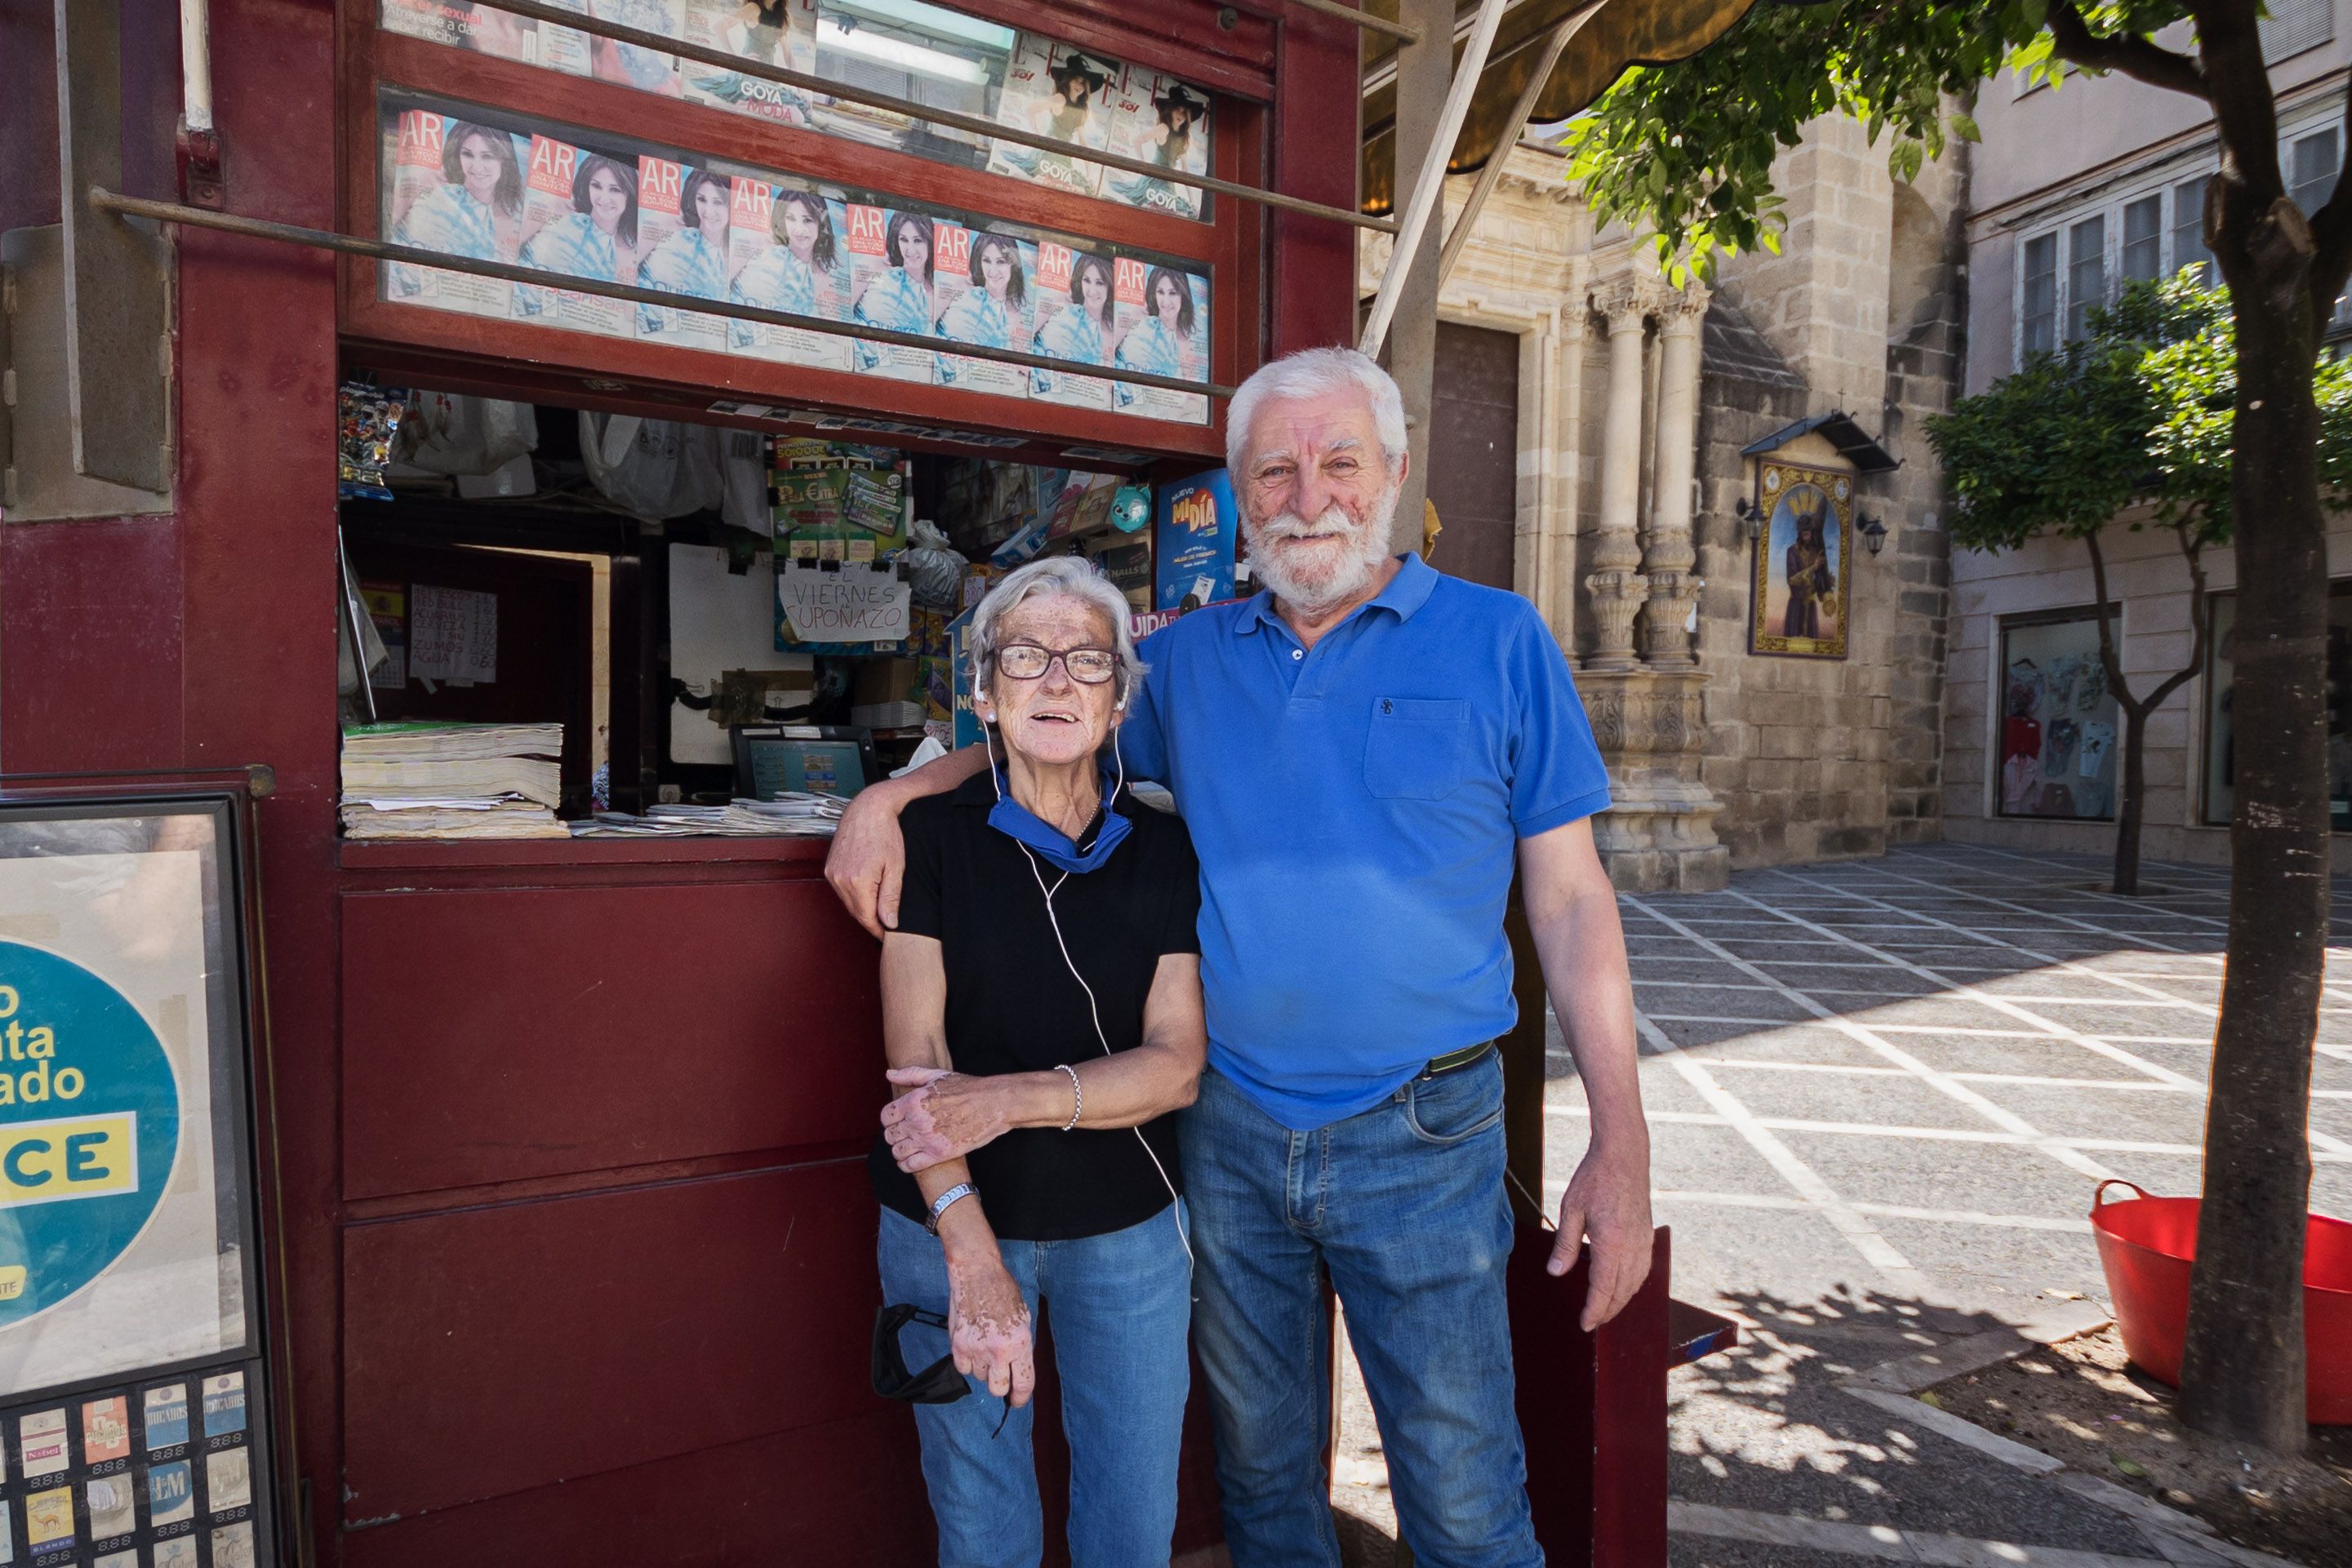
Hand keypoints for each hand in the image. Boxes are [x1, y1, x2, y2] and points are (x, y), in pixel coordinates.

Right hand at [826, 785, 907, 937]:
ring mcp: (831, 873)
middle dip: (871, 920)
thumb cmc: (886, 834)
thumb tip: (889, 924)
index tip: (890, 935)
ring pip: (848, 902)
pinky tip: (867, 892)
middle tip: (888, 924)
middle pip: (856, 912)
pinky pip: (841, 890)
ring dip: (862, 908)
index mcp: (857, 882)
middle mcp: (839, 879)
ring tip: (879, 908)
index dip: (879, 929)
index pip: (867, 918)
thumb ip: (891, 898)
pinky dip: (853, 895)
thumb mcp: (895, 868)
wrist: (868, 808)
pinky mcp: (829, 867)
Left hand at [881, 1069, 1013, 1171]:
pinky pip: (910, 1166)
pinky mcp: (939, 1154)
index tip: (898, 1120)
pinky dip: (906, 1165)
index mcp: (914, 1101)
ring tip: (909, 1147)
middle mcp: (917, 1121)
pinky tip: (912, 1160)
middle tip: (905, 1133)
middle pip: (889, 1135)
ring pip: (897, 1151)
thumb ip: (910, 1074)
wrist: (993, 1105)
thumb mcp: (937, 1075)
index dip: (890, 1119)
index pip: (885, 1116)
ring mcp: (927, 1139)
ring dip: (900, 1150)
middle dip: (895, 1134)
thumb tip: (889, 1074)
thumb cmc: (967, 1088)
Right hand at [945, 1249, 1034, 1406]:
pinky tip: (972, 1345)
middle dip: (1000, 1384)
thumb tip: (1017, 1373)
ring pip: (979, 1377)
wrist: (977, 1274)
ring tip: (985, 1345)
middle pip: (998, 1389)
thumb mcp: (1024, 1320)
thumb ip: (1021, 1349)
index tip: (1017, 1401)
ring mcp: (976, 1349)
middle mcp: (998, 1351)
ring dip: (983, 1368)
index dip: (1021, 1398)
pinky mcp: (957, 1345)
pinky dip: (967, 1362)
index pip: (1023, 1384)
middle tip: (1000, 1371)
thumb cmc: (1004, 1293)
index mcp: (1020, 1343)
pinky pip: (963, 1369)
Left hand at [1549, 1140, 1653, 1330]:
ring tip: (1604, 1310)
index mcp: (1612, 1243)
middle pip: (1622, 1292)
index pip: (1603, 1289)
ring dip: (1620, 1300)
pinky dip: (1632, 1285)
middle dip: (1607, 1311)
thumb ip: (1565, 1245)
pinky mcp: (1648, 1235)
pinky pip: (1643, 1270)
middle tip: (1591, 1323)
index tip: (1585, 1324)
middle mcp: (1633, 1247)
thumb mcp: (1571, 1210)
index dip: (1594, 1310)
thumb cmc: (1595, 1179)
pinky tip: (1622, 1287)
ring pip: (1635, 1284)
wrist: (1624, 1157)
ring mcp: (1644, 1242)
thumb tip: (1556, 1273)